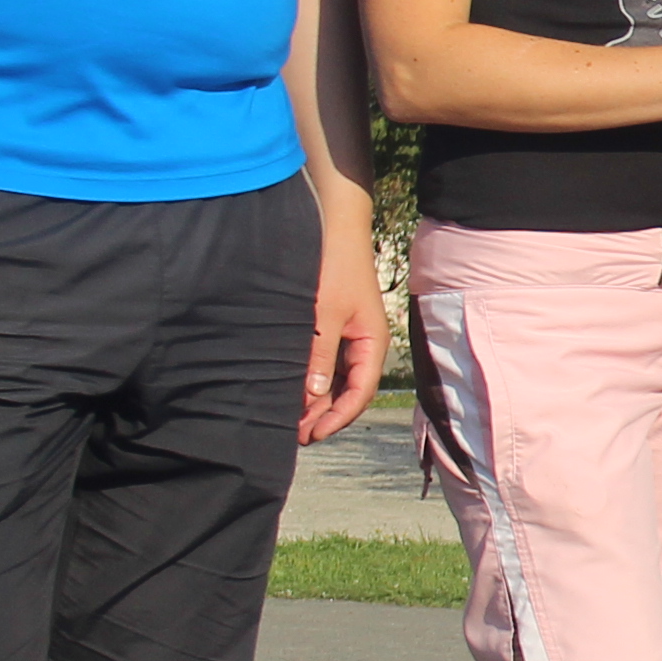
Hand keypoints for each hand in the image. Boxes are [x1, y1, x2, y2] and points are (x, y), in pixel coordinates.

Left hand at [301, 212, 386, 443]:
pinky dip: (310, 378)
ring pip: (335, 379)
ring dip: (316, 399)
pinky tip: (291, 387)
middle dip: (324, 414)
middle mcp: (363, 344)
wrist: (334, 226)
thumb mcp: (323, 314)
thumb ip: (319, 355)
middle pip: (348, 391)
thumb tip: (313, 395)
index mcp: (371, 343)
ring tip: (290, 417)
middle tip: (295, 434)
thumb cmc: (333, 266)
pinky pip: (325, 362)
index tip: (313, 434)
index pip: (360, 393)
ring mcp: (348, 335)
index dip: (338, 418)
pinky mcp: (333, 326)